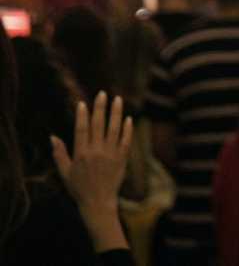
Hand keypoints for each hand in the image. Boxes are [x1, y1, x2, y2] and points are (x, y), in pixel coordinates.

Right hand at [51, 92, 132, 250]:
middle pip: (99, 125)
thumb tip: (52, 137)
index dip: (82, 115)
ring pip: (114, 129)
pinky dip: (127, 129)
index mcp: (81, 154)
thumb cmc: (79, 188)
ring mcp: (111, 154)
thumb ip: (59, 153)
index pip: (82, 129)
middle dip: (100, 107)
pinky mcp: (122, 158)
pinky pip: (126, 140)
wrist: (98, 202)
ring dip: (116, 113)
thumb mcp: (64, 172)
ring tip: (117, 99)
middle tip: (102, 93)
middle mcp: (96, 152)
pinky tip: (128, 118)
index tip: (83, 102)